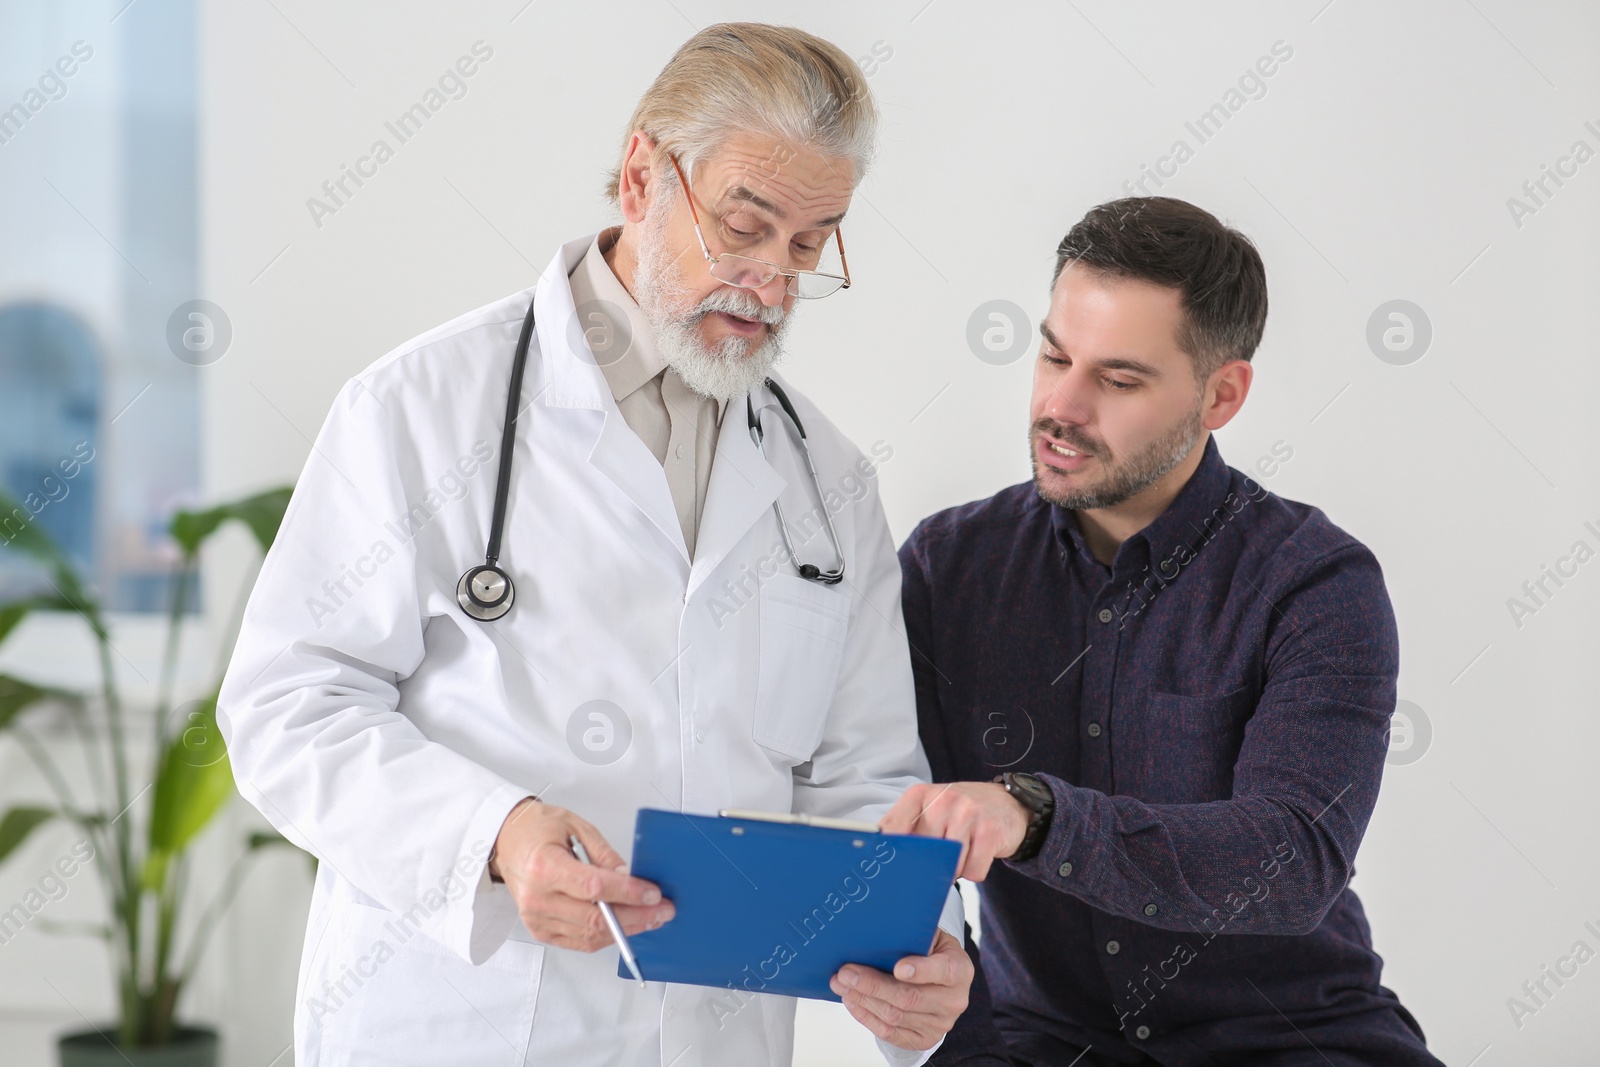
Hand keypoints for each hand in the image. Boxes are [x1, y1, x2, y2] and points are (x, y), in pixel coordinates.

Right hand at [489, 797, 674, 950]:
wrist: (507, 842)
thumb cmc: (537, 830)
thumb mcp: (576, 826)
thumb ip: (604, 854)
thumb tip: (629, 877)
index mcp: (545, 867)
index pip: (595, 888)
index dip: (629, 894)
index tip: (653, 894)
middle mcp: (538, 898)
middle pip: (596, 918)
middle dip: (637, 917)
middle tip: (662, 911)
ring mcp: (537, 918)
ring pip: (591, 936)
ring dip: (626, 930)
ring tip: (650, 919)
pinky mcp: (541, 930)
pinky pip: (580, 942)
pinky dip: (606, 937)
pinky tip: (625, 926)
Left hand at [829, 929, 972, 1050]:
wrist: (941, 981)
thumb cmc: (931, 951)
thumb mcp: (931, 936)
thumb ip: (914, 934)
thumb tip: (878, 929)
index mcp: (960, 970)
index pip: (944, 971)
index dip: (921, 970)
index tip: (898, 967)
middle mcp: (954, 1001)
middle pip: (910, 998)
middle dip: (874, 985)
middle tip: (846, 972)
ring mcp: (939, 1024)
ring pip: (895, 1016)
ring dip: (863, 1000)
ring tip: (841, 984)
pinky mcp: (923, 1039)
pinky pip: (890, 1033)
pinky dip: (866, 1016)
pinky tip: (851, 1001)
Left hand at [879, 782, 1031, 881]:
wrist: (1010, 804)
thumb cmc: (964, 811)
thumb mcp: (932, 808)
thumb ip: (908, 827)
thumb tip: (881, 856)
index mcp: (921, 795)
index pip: (892, 827)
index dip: (887, 852)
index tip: (883, 869)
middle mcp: (943, 800)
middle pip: (922, 852)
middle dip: (929, 865)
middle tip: (941, 858)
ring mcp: (968, 814)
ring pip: (949, 864)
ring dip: (955, 869)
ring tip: (963, 852)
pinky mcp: (990, 832)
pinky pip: (973, 870)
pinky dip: (975, 871)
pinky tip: (979, 854)